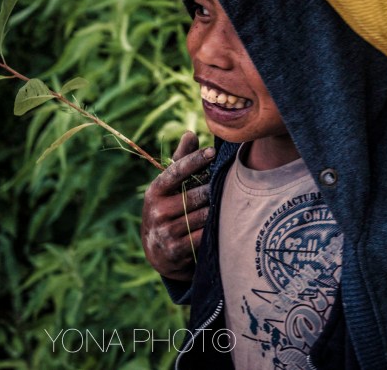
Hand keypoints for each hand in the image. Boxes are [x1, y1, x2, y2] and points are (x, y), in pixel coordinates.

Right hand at [141, 131, 214, 280]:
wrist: (159, 253)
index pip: (176, 172)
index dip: (194, 161)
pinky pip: (204, 235)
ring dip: (218, 210)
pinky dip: (215, 230)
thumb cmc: (170, 210)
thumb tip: (189, 134)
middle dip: (214, 191)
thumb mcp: (169, 189)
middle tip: (229, 186)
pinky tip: (224, 225)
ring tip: (231, 205)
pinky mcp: (175, 251)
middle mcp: (157, 211)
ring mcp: (165, 232)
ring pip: (204, 215)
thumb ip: (180, 163)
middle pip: (197, 195)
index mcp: (155, 191)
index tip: (212, 152)